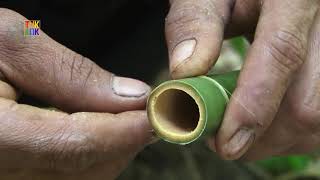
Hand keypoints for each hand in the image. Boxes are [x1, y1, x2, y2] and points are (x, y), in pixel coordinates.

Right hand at [0, 8, 153, 179]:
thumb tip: (130, 96)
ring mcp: (6, 178)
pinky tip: (93, 132)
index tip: (160, 110)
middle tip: (145, 110)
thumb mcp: (7, 42)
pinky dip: (88, 158)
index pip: (76, 147)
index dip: (126, 130)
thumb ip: (70, 74)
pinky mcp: (13, 175)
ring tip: (120, 118)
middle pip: (86, 173)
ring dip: (110, 151)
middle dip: (124, 142)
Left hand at [165, 0, 319, 159]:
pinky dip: (289, 133)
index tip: (226, 143)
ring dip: (276, 139)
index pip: (281, 54)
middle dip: (262, 136)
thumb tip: (185, 70)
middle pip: (307, 100)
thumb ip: (194, 23)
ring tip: (240, 132)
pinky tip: (264, 125)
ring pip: (319, 117)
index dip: (253, 106)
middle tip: (223, 141)